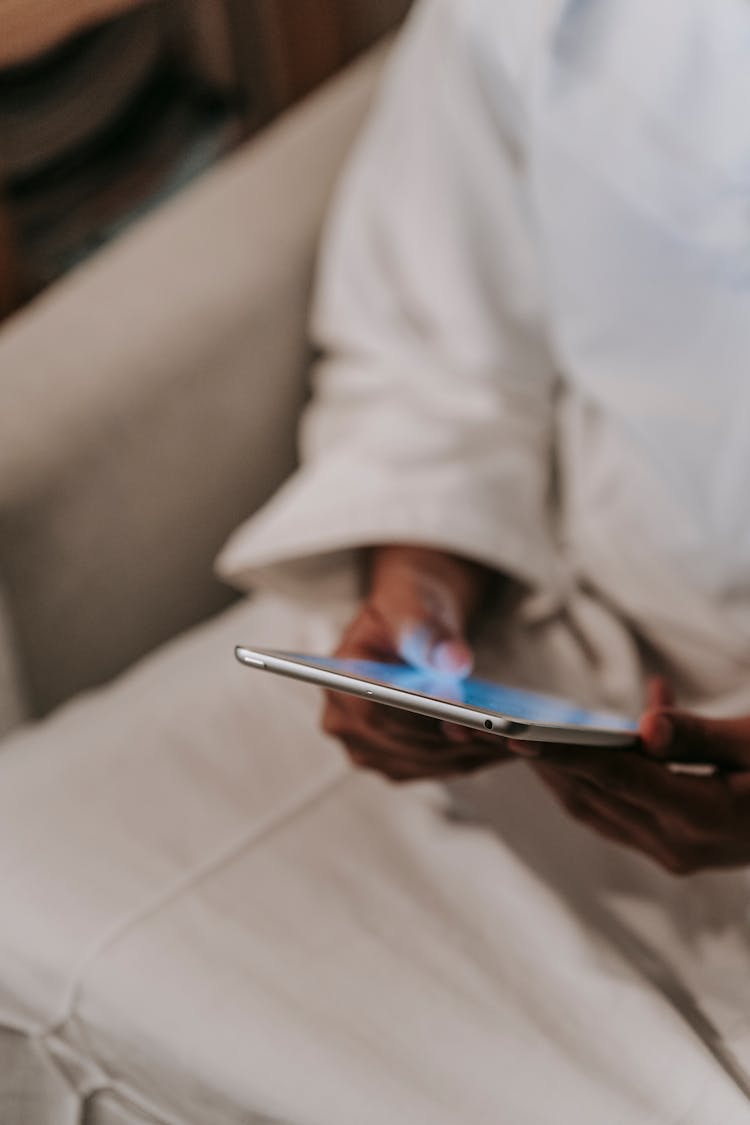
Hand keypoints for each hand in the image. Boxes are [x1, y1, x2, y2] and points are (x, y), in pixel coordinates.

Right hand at [322, 545, 509, 781]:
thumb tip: (453, 661)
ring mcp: (371, 750)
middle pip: (408, 743)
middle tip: (512, 734)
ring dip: (477, 751)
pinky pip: (442, 766)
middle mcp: (345, 724)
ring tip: (523, 740)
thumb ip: (427, 631)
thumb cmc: (406, 609)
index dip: (418, 719)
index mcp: (338, 681)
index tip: (463, 720)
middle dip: (460, 737)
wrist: (411, 625)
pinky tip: (512, 742)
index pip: (376, 712)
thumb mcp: (412, 604)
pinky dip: (478, 756)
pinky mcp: (399, 763)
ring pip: (431, 761)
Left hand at [522, 680, 749, 874]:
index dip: (562, 753)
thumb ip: (701, 733)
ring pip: (594, 808)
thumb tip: (644, 723)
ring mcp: (674, 853)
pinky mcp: (673, 849)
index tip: (514, 734)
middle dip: (536, 761)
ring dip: (553, 771)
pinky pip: (615, 810)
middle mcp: (680, 845)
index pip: (615, 777)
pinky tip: (592, 735)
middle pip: (591, 796)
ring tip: (511, 734)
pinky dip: (593, 775)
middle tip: (483, 729)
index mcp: (702, 818)